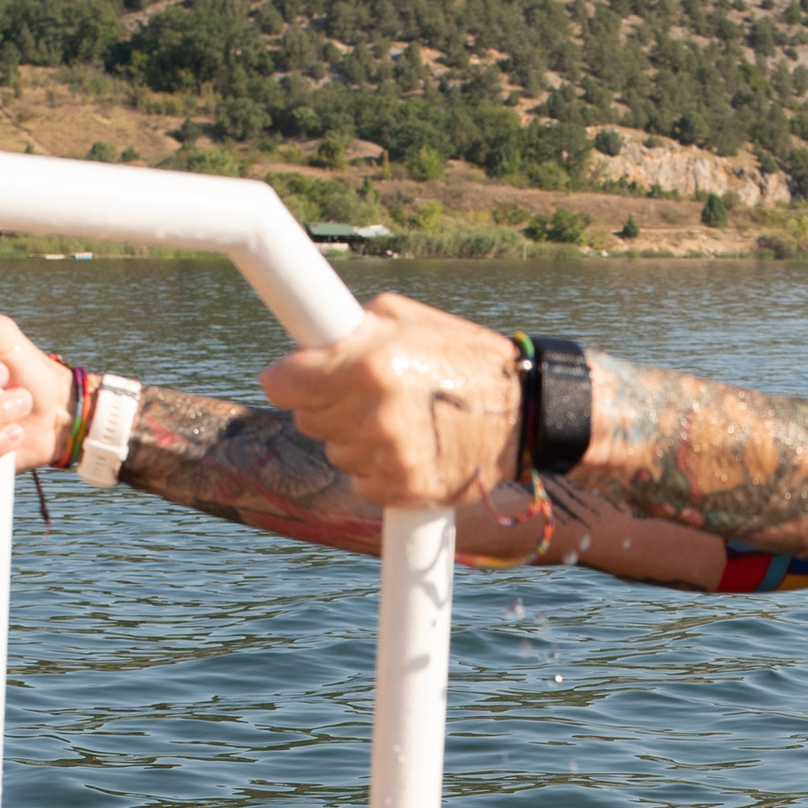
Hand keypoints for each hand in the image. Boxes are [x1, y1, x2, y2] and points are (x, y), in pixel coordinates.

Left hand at [260, 293, 518, 508]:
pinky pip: (363, 481)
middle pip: (306, 417)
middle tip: (362, 389)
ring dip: (353, 435)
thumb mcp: (405, 317)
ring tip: (396, 416)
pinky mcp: (406, 490)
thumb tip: (303, 345)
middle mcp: (374, 415)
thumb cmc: (461, 355)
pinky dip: (377, 467)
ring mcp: (390, 458)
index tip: (284, 378)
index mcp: (368, 365)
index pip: (285, 383)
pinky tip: (407, 445)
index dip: (284, 378)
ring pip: (335, 450)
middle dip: (325, 402)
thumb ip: (350, 327)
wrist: (523, 411)